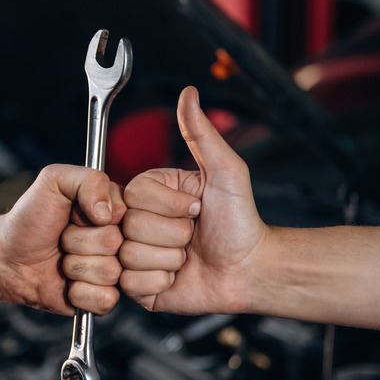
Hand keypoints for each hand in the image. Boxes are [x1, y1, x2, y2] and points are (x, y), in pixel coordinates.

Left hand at [0, 164, 124, 315]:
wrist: (8, 258)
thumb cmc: (30, 219)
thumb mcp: (54, 181)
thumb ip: (88, 180)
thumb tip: (109, 212)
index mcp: (114, 209)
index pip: (125, 212)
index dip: (92, 215)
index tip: (73, 213)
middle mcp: (119, 240)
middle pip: (115, 242)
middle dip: (78, 240)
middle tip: (63, 238)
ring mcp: (114, 270)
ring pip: (110, 271)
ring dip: (75, 266)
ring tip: (62, 259)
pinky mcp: (103, 298)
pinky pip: (105, 298)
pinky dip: (79, 292)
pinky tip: (67, 283)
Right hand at [120, 86, 267, 313]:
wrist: (250, 270)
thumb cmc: (240, 221)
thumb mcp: (225, 172)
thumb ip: (202, 134)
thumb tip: (190, 93)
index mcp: (151, 194)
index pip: (134, 196)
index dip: (168, 207)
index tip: (195, 210)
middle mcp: (138, 222)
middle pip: (131, 227)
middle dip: (172, 235)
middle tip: (193, 237)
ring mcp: (135, 254)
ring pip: (129, 256)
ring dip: (168, 260)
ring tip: (187, 258)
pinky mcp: (137, 286)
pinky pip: (131, 284)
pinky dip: (160, 283)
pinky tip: (178, 277)